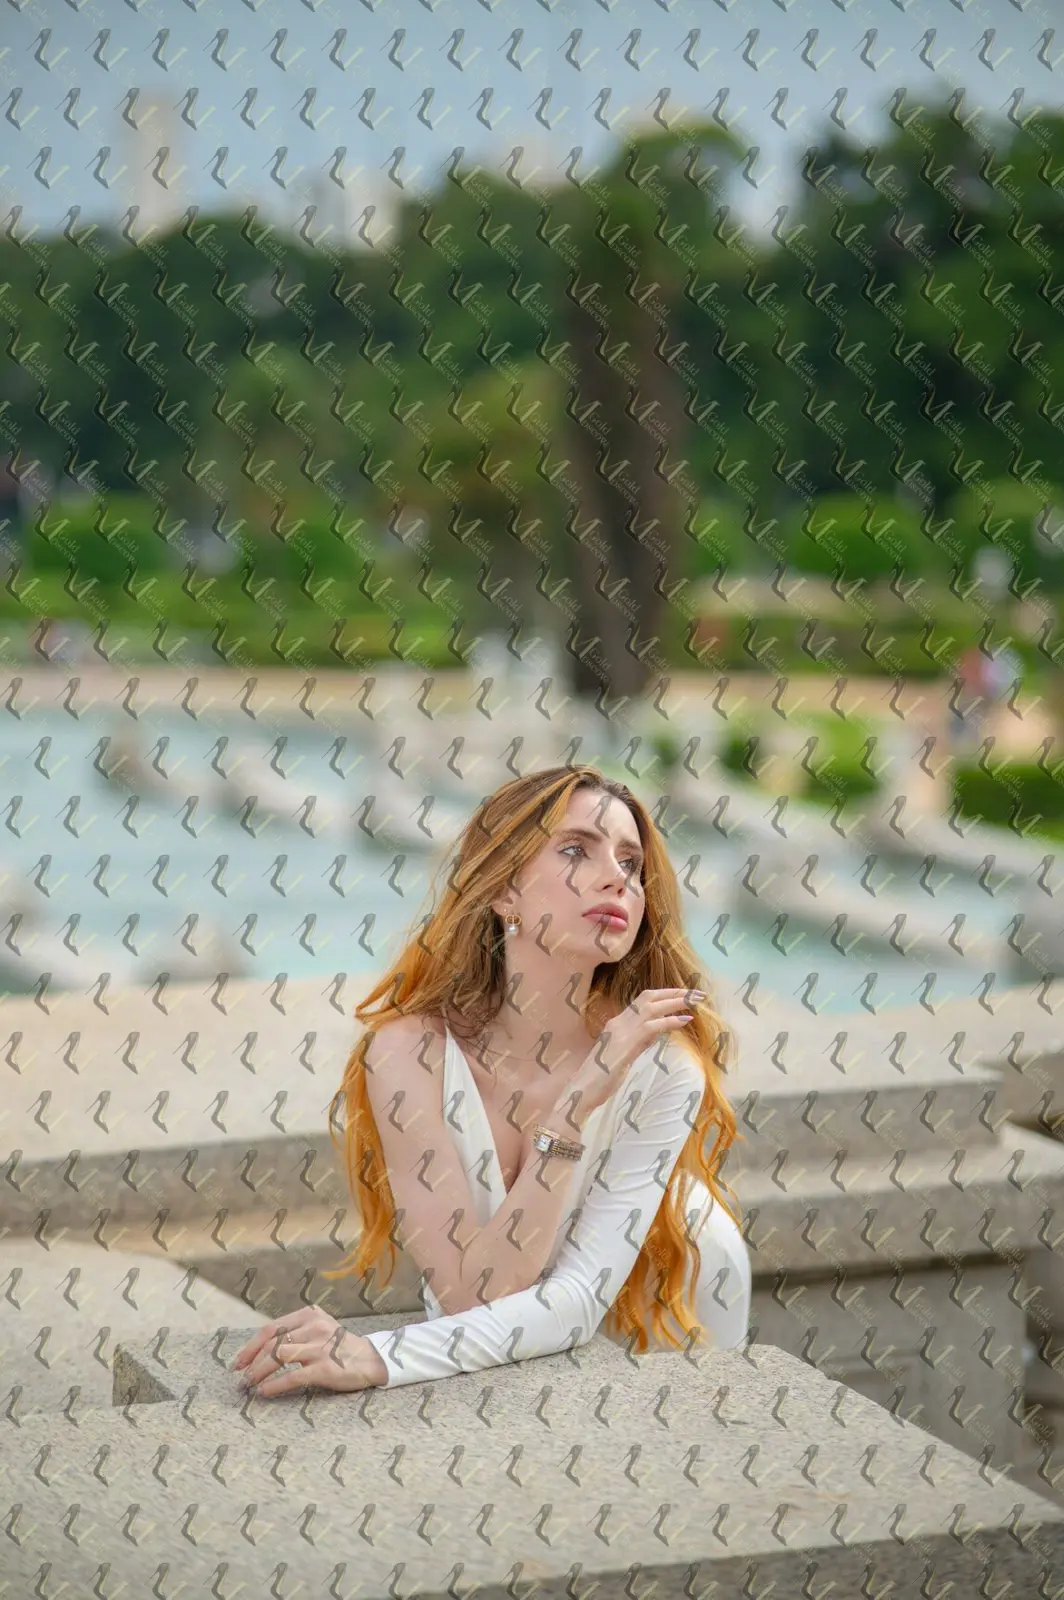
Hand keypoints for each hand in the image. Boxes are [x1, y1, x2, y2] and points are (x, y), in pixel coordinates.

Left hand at [231, 1305, 388, 1396]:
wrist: (370, 1360)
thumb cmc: (338, 1347)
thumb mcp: (318, 1329)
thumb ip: (294, 1332)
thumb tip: (259, 1350)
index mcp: (309, 1315)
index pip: (271, 1328)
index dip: (251, 1346)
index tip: (238, 1362)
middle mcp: (314, 1327)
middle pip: (272, 1342)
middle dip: (250, 1361)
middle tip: (239, 1378)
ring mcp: (320, 1347)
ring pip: (278, 1356)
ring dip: (258, 1372)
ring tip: (248, 1385)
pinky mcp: (325, 1368)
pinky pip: (292, 1376)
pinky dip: (274, 1385)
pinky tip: (264, 1392)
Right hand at [559, 987, 703, 1130]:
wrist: (582, 1090)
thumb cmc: (600, 1078)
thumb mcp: (623, 1056)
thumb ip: (638, 1042)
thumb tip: (656, 1034)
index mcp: (616, 1024)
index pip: (642, 1001)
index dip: (663, 995)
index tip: (682, 995)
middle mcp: (619, 1022)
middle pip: (649, 996)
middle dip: (673, 992)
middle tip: (695, 992)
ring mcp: (621, 1031)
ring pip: (652, 1007)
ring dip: (676, 1001)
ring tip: (696, 1000)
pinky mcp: (627, 1043)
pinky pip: (653, 1026)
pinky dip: (671, 1021)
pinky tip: (685, 1020)